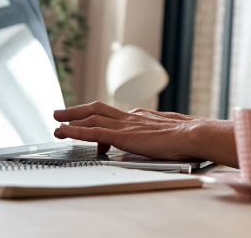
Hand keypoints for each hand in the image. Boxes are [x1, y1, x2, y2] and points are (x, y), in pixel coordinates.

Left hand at [53, 101, 236, 164]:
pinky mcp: (123, 136)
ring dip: (71, 120)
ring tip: (56, 122)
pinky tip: (64, 131)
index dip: (99, 117)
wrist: (193, 134)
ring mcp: (126, 125)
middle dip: (78, 110)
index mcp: (143, 117)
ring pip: (92, 118)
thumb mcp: (171, 133)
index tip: (89, 119)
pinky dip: (76, 131)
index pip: (115, 115)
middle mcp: (131, 117)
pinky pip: (93, 132)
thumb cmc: (188, 137)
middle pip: (98, 109)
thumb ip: (161, 135)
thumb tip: (164, 140)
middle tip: (61, 112)